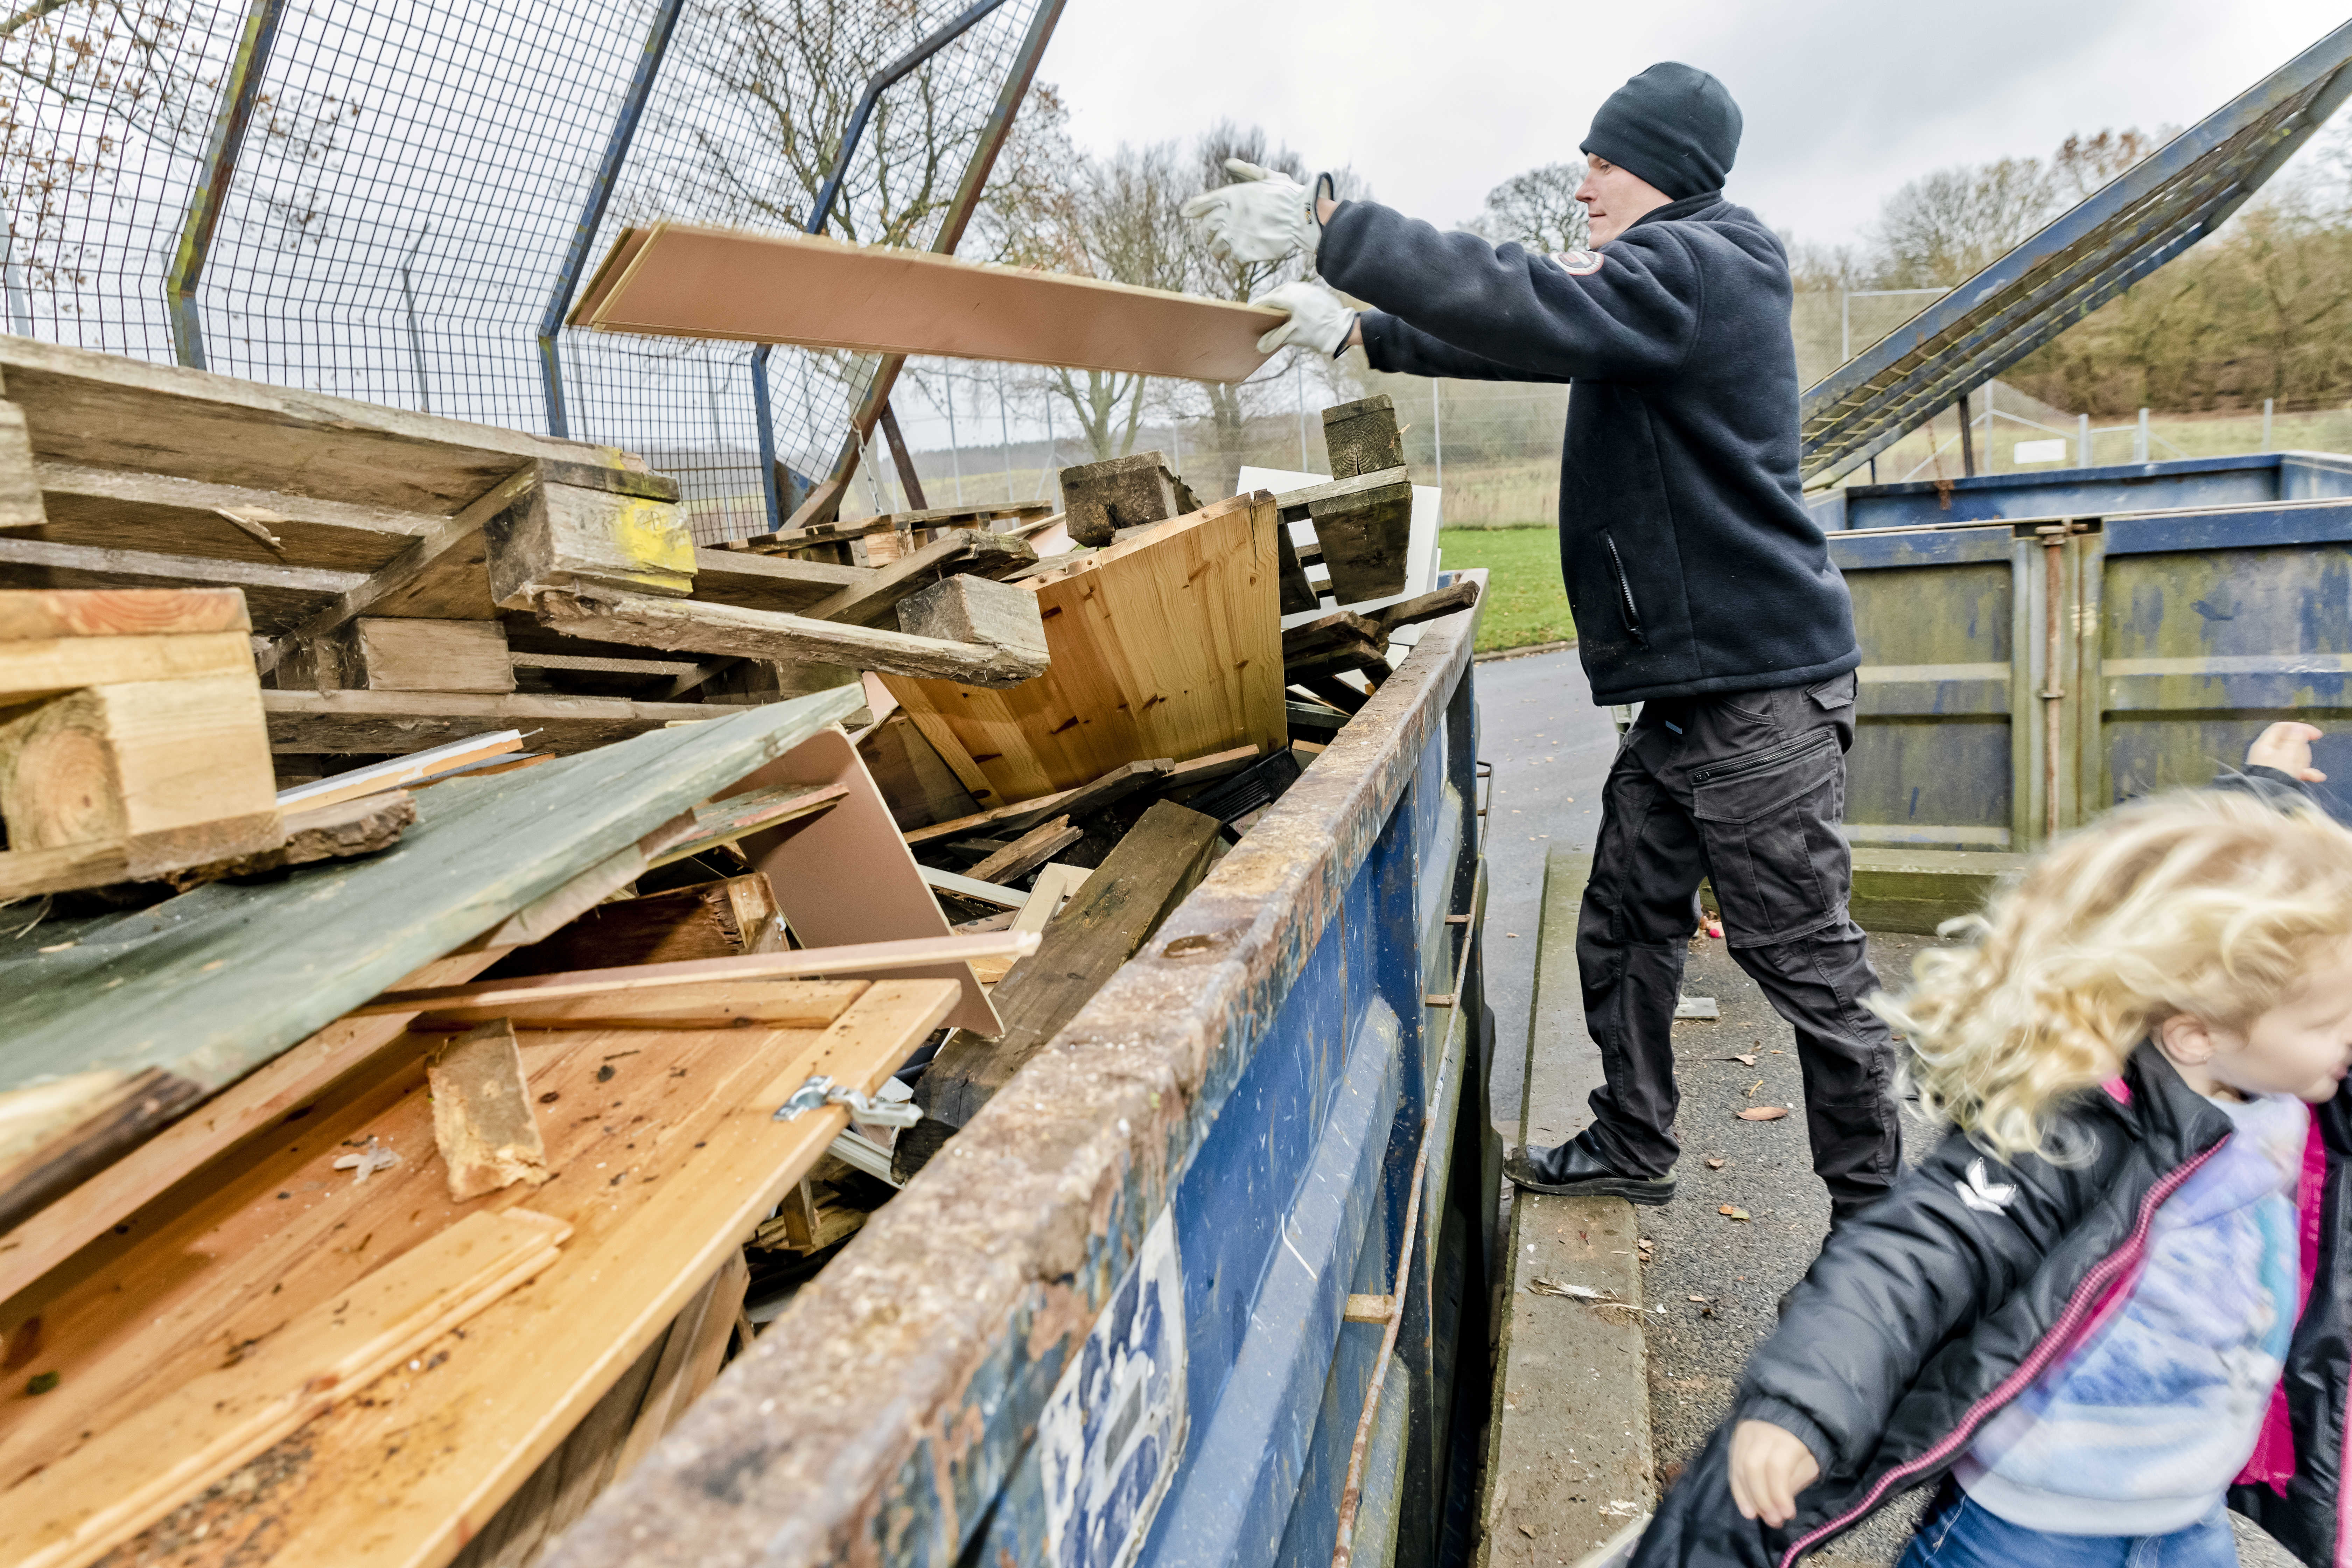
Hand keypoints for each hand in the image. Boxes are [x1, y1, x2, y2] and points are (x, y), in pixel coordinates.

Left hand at [1182, 158, 1317, 264]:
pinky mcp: (1242, 253)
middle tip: (1214, 237)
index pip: (1203, 203)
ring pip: (1214, 247)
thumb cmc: (1288, 195)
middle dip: (1208, 234)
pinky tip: (1243, 257)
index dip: (1193, 208)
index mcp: (1232, 195)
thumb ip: (1246, 171)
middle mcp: (1228, 215)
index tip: (1185, 213)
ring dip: (1218, 250)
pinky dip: (1235, 260)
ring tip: (1225, 252)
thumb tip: (1228, 163)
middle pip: (1206, 228)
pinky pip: (1231, 260)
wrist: (1303, 218)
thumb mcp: (1267, 177)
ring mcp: (1233, 235)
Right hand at [1250, 280, 1355, 356]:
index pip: (1266, 299)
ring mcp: (1306, 287)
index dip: (1257, 305)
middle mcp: (1296, 288)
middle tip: (1263, 310)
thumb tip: (1260, 345)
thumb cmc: (1315, 332)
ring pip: (1288, 290)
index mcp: (1288, 297)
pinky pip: (1299, 291)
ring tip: (1277, 308)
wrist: (1340, 327)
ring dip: (1281, 298)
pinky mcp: (1315, 289)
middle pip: (1276, 293)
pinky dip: (1292, 298)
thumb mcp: (1292, 336)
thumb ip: (1274, 338)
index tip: (1250, 310)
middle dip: (1269, 301)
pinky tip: (1293, 307)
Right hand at [1728, 1420, 1818, 1527]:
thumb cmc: (1805, 1443)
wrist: (1791, 1412)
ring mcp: (1745, 1432)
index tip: (1787, 1515)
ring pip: (1739, 1467)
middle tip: (1772, 1520)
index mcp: (1787, 1437)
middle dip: (1762, 1498)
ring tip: (1756, 1516)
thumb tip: (1779, 1504)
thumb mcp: (1810, 1462)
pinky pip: (1732, 1465)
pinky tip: (1745, 1506)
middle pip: (1752, 1467)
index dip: (1779, 1494)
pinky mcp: (1735, 1437)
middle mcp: (1762, 1432)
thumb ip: (1795, 1480)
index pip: (1776, 1467)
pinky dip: (1738, 1488)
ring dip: (1747, 1496)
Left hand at [2248, 721, 2326, 781]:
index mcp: (2264, 745)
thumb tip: (2299, 729)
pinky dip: (2305, 772)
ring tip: (2303, 772)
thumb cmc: (2274, 776)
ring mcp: (2274, 765)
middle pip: (2291, 743)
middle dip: (2302, 751)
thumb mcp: (2286, 755)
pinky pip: (2295, 770)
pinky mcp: (2280, 776)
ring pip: (2295, 757)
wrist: (2267, 801)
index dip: (2299, 728)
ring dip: (2304, 764)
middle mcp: (2267, 753)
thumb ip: (2294, 740)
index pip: (2281, 727)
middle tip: (2302, 760)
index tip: (2316, 735)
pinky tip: (2316, 777)